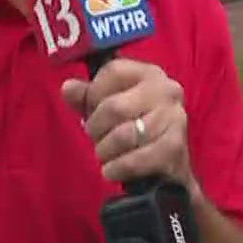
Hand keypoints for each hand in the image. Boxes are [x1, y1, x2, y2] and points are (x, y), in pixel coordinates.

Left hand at [61, 59, 192, 188]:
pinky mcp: (175, 148)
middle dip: (96, 128)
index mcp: (149, 74)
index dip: (93, 93)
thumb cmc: (136, 130)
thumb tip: (68, 88)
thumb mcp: (109, 107)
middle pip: (114, 107)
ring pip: (124, 135)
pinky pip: (135, 160)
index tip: (91, 110)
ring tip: (105, 155)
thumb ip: (86, 97)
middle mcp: (167, 91)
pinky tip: (112, 170)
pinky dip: (117, 168)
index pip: (113, 71)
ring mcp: (174, 119)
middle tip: (96, 138)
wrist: (169, 168)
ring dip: (105, 150)